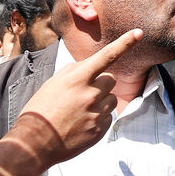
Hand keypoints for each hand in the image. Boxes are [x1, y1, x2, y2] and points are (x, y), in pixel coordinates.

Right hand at [11, 28, 143, 169]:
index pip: (106, 56)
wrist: (35, 142)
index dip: (125, 43)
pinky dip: (98, 117)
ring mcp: (96, 113)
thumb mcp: (53, 83)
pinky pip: (107, 117)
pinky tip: (80, 123)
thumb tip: (93, 66)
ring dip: (100, 101)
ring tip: (79, 111)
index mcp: (77, 79)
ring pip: (111, 99)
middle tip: (83, 93)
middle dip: (101, 82)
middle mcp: (90, 94)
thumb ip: (75, 71)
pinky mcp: (100, 130)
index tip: (139, 33)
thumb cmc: (41, 109)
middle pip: (111, 79)